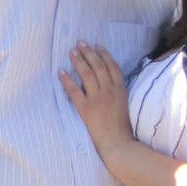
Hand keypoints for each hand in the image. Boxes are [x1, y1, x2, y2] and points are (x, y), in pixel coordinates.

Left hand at [60, 42, 133, 161]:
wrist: (118, 142)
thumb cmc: (123, 126)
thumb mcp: (125, 104)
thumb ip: (117, 91)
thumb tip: (108, 80)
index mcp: (120, 89)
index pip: (111, 66)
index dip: (103, 54)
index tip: (96, 46)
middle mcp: (108, 90)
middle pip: (97, 66)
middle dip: (88, 52)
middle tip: (80, 43)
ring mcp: (97, 99)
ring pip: (86, 74)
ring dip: (78, 61)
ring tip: (72, 52)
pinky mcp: (85, 108)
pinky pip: (74, 90)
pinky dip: (67, 80)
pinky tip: (61, 71)